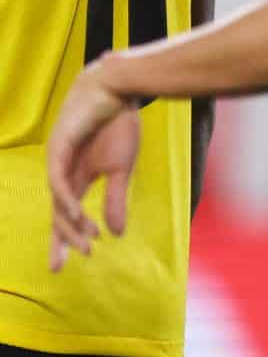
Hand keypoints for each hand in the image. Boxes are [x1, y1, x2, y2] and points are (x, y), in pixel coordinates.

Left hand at [45, 65, 140, 271]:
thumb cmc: (120, 125)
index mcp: (78, 176)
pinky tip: (79, 216)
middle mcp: (63, 172)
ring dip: (70, 224)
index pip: (68, 213)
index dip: (70, 237)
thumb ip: (116, 200)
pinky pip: (58, 183)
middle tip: (62, 265)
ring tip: (85, 242)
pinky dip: (67, 201)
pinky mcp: (58, 150)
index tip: (77, 260)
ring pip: (57, 202)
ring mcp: (58, 161)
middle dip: (61, 239)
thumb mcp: (122, 169)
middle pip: (56, 213)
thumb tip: (116, 234)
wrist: (117, 91)